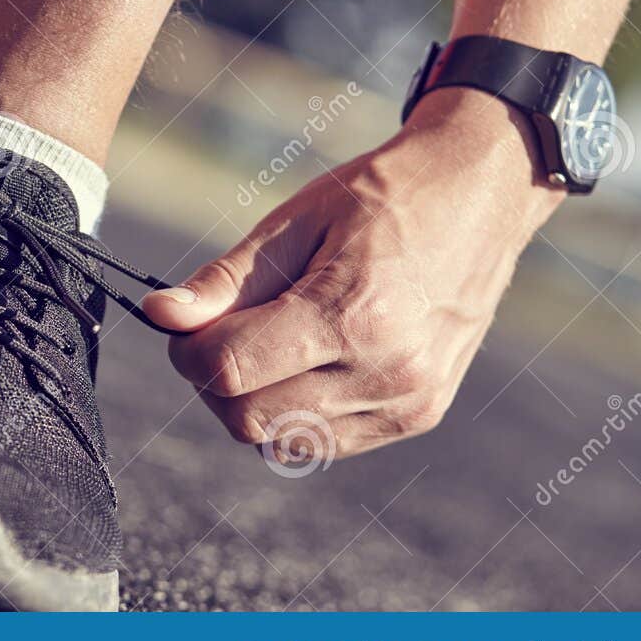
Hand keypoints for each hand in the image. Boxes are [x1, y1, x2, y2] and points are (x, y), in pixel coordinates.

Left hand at [141, 88, 563, 460]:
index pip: (230, 369)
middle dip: (214, 381)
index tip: (185, 324)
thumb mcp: (293, 221)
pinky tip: (303, 364)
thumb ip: (224, 280)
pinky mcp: (418, 416)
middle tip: (222, 332)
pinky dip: (293, 415)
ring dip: (252, 402)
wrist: (481, 195)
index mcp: (354, 313)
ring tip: (268, 344)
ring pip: (282, 441)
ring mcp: (408, 401)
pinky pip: (323, 444)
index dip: (187, 351)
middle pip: (249, 418)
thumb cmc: (380, 197)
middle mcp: (387, 370)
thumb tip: (159, 316)